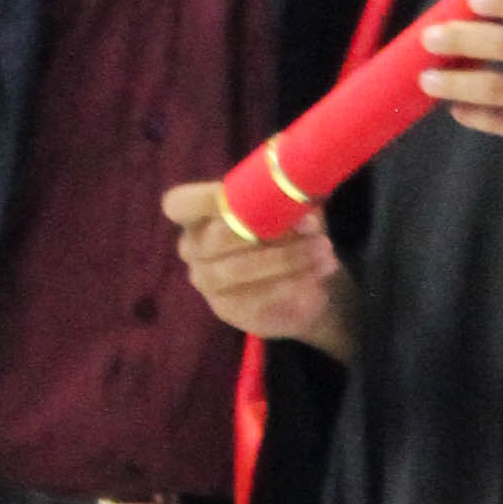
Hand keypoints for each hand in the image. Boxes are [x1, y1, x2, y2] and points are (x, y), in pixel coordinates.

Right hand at [162, 182, 355, 358]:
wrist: (301, 286)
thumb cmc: (287, 234)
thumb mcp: (291, 210)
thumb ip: (292, 205)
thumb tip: (302, 215)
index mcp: (197, 216)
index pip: (178, 205)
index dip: (203, 198)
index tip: (241, 194)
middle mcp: (193, 249)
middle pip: (217, 238)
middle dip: (265, 230)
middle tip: (311, 227)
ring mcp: (207, 282)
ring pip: (238, 269)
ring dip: (287, 259)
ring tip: (324, 249)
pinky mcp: (228, 309)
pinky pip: (256, 296)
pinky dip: (292, 282)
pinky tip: (319, 271)